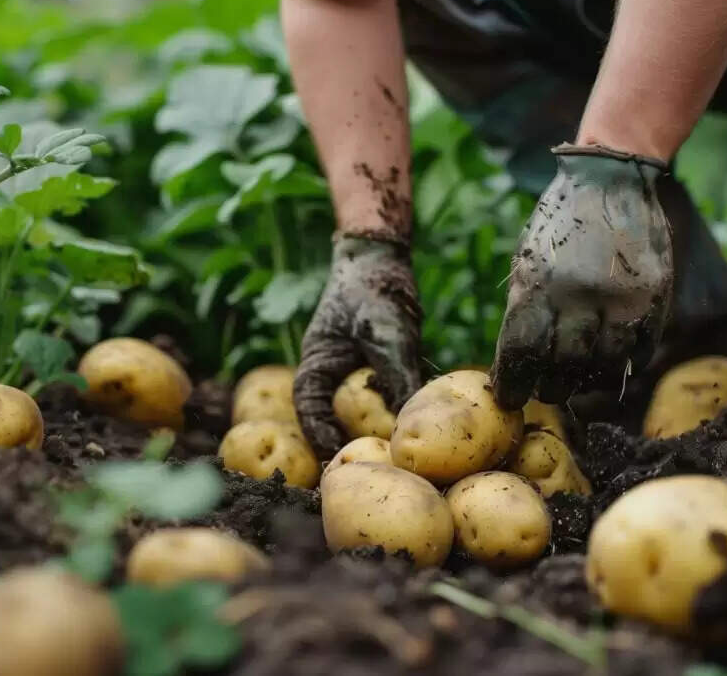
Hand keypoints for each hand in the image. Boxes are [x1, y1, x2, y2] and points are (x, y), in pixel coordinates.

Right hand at [294, 235, 421, 456]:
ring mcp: (355, 373)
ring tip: (394, 457)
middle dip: (349, 443)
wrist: (381, 257)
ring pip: (361, 413)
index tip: (340, 458)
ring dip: (375, 431)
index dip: (321, 437)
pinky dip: (396, 412)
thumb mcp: (387, 333)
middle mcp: (332, 374)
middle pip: (333, 420)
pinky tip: (416, 427)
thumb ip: (397, 374)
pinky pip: (385, 399)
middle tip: (370, 468)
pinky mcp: (379, 371)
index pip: (310, 410)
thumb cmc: (374, 289)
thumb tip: (411, 419)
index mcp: (317, 365)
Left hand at [491, 144, 673, 409]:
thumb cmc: (560, 226)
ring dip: (588, 383)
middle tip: (547, 391)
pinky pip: (641, 349)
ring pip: (605, 366)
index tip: (510, 396)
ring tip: (577, 383)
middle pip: (563, 367)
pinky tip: (611, 364)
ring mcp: (620, 297)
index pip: (521, 353)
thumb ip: (524, 309)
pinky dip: (625, 364)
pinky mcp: (654, 295)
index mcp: (538, 285)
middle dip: (551, 388)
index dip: (513, 383)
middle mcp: (578, 296)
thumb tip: (516, 365)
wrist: (611, 178)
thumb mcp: (528, 261)